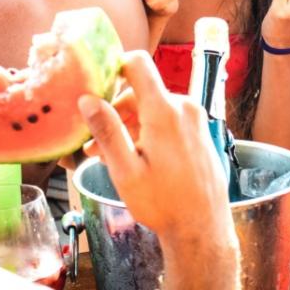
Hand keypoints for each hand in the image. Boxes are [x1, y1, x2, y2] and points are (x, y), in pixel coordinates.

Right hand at [77, 51, 231, 239]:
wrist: (202, 226)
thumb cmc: (163, 202)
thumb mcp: (125, 170)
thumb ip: (107, 131)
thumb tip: (87, 99)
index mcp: (164, 110)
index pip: (138, 63)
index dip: (113, 67)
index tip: (94, 86)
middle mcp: (184, 106)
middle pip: (141, 91)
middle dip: (115, 113)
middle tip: (95, 144)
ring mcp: (195, 118)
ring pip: (152, 108)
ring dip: (129, 125)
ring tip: (109, 156)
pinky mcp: (199, 130)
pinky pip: (168, 119)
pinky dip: (148, 131)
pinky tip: (134, 156)